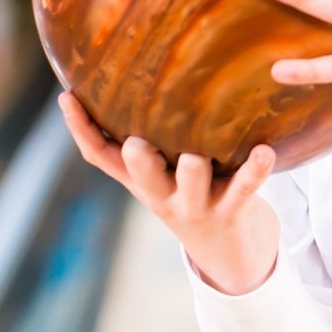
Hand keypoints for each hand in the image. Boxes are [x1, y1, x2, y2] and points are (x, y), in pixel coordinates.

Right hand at [57, 91, 280, 293]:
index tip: (67, 97)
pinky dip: (255, 169)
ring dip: (193, 170)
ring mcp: (197, 205)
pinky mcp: (233, 209)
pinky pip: (246, 186)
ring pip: (191, 184)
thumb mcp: (164, 173)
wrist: (230, 254)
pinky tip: (264, 151)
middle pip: (142, 177)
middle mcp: (163, 194)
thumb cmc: (193, 195)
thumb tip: (140, 77)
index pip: (100, 156)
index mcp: (141, 181)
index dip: (80, 130)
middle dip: (139, 160)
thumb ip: (152, 136)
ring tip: (195, 158)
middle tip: (136, 144)